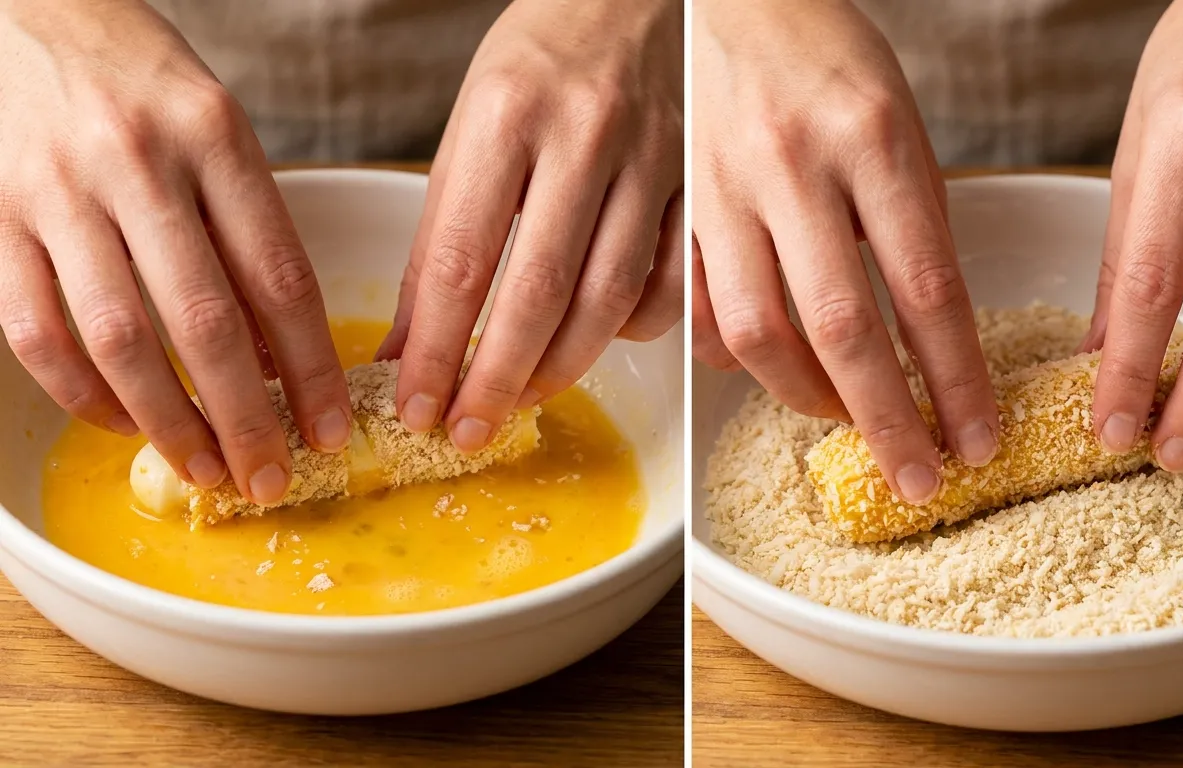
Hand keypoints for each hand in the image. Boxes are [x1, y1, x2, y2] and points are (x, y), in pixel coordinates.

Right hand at [0, 0, 350, 503]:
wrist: (29, 8)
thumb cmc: (144, 78)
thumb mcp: (220, 131)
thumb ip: (250, 232)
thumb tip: (284, 355)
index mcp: (214, 137)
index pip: (280, 277)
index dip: (312, 368)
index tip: (330, 428)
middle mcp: (138, 164)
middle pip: (204, 323)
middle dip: (245, 417)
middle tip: (271, 477)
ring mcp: (58, 193)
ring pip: (117, 340)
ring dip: (167, 421)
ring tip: (206, 470)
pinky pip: (36, 330)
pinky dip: (82, 392)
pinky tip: (123, 422)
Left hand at [377, 0, 683, 450]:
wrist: (633, 1)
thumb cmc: (538, 65)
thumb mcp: (467, 132)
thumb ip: (440, 241)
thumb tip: (408, 350)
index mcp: (505, 114)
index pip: (461, 258)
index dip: (437, 348)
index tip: (416, 404)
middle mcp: (583, 136)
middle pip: (538, 291)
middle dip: (496, 379)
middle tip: (466, 429)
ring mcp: (652, 161)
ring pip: (608, 298)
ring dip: (560, 368)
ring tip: (518, 400)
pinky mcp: (699, 186)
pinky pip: (672, 286)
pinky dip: (632, 330)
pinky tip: (597, 339)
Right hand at [692, 0, 996, 504]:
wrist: (734, 0)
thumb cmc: (828, 59)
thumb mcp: (900, 122)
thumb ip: (911, 224)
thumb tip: (925, 339)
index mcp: (874, 137)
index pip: (926, 287)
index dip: (954, 378)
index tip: (977, 435)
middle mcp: (795, 167)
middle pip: (841, 327)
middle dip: (886, 419)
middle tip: (919, 476)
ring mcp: (725, 189)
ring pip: (760, 332)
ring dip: (807, 399)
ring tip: (844, 422)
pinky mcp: (679, 209)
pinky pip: (700, 309)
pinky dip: (737, 358)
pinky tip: (770, 370)